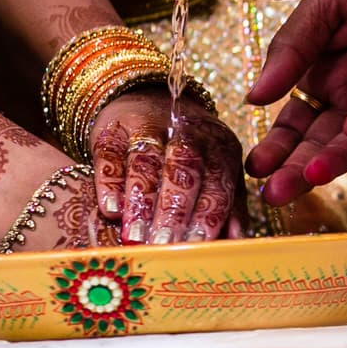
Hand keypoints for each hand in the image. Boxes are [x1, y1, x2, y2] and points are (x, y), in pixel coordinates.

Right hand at [91, 89, 243, 244]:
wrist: (150, 103)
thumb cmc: (191, 156)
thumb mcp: (217, 174)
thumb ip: (230, 208)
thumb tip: (236, 242)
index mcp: (221, 147)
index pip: (218, 182)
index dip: (207, 214)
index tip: (198, 244)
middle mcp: (187, 132)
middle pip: (182, 170)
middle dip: (174, 210)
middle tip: (164, 243)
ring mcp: (148, 127)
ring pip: (146, 163)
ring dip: (141, 201)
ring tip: (134, 236)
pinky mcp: (112, 129)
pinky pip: (110, 154)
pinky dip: (110, 183)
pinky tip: (110, 209)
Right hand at [243, 0, 346, 204]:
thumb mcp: (319, 9)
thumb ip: (291, 52)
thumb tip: (253, 100)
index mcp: (326, 76)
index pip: (298, 122)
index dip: (278, 146)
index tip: (254, 168)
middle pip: (326, 139)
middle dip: (300, 167)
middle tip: (273, 193)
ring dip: (337, 157)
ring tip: (308, 175)